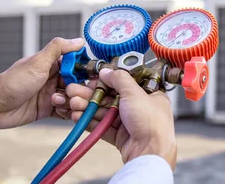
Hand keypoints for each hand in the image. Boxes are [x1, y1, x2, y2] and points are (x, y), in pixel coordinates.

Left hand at [0, 37, 84, 128]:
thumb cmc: (13, 82)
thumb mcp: (37, 62)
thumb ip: (58, 49)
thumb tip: (79, 40)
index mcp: (54, 65)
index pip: (78, 67)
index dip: (86, 73)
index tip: (91, 79)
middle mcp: (55, 79)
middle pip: (79, 85)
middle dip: (80, 91)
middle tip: (70, 94)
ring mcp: (52, 95)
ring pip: (74, 99)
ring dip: (73, 103)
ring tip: (58, 103)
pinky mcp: (48, 110)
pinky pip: (67, 112)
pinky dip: (68, 113)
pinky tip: (62, 112)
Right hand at [61, 68, 176, 168]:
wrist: (150, 153)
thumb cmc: (151, 123)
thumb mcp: (135, 93)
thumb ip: (119, 79)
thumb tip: (107, 72)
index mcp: (150, 95)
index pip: (126, 83)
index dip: (108, 81)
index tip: (93, 79)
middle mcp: (141, 108)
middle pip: (112, 98)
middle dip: (91, 95)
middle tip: (74, 91)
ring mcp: (131, 124)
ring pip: (105, 112)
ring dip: (88, 107)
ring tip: (73, 103)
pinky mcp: (122, 137)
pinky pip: (103, 127)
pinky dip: (91, 122)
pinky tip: (78, 116)